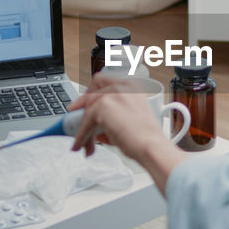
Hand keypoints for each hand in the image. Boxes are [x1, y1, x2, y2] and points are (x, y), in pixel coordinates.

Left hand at [67, 74, 187, 193]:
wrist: (152, 146)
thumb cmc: (146, 138)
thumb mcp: (130, 118)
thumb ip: (112, 115)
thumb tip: (93, 124)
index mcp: (131, 86)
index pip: (102, 82)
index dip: (89, 94)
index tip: (82, 105)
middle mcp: (122, 86)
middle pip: (91, 92)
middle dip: (82, 108)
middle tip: (77, 123)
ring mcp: (112, 94)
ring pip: (88, 110)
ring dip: (83, 129)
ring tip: (86, 145)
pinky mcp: (103, 106)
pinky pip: (85, 122)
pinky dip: (81, 136)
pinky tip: (81, 145)